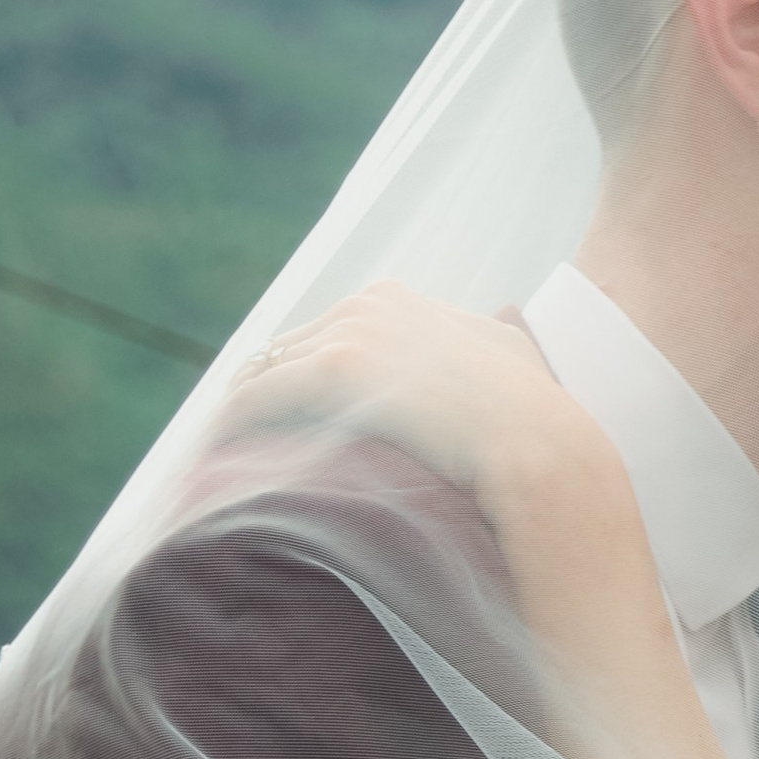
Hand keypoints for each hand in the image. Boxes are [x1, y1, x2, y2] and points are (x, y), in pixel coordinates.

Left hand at [222, 284, 627, 523]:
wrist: (543, 448)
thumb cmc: (537, 418)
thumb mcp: (513, 355)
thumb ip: (489, 335)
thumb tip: (500, 324)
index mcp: (398, 300)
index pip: (324, 333)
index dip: (298, 377)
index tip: (281, 417)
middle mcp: (370, 303)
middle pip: (287, 349)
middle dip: (263, 394)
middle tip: (238, 444)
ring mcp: (354, 330)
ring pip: (265, 371)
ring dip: (240, 413)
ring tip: (218, 458)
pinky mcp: (338, 368)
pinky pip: (259, 397)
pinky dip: (232, 426)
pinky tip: (215, 458)